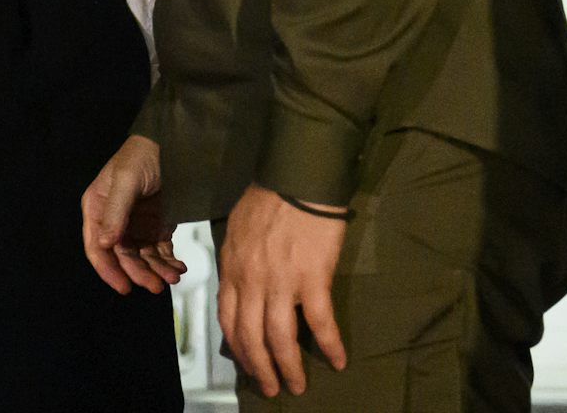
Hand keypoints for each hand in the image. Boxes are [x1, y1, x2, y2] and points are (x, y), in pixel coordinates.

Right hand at [79, 134, 186, 293]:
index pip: (97, 247)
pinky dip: (168, 262)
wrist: (171, 146)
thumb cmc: (141, 158)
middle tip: (156, 285)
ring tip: (173, 276)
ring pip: (142, 258)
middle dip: (139, 272)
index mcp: (98, 209)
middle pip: (122, 257)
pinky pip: (159, 252)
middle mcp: (114, 222)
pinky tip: (179, 267)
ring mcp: (135, 226)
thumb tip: (105, 243)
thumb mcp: (126, 180)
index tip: (124, 286)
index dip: (108, 269)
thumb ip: (116, 212)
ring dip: (156, 270)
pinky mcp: (155, 228)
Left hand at [218, 184, 347, 395]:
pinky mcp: (313, 279)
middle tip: (272, 388)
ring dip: (289, 367)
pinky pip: (320, 322)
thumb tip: (240, 287)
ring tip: (297, 385)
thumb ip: (236, 262)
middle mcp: (251, 280)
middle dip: (260, 369)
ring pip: (280, 338)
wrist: (297, 177)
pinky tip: (338, 361)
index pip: (228, 319)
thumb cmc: (267, 198)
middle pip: (251, 337)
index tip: (248, 365)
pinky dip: (330, 345)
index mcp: (232, 268)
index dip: (238, 348)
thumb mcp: (236, 230)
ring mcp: (281, 281)